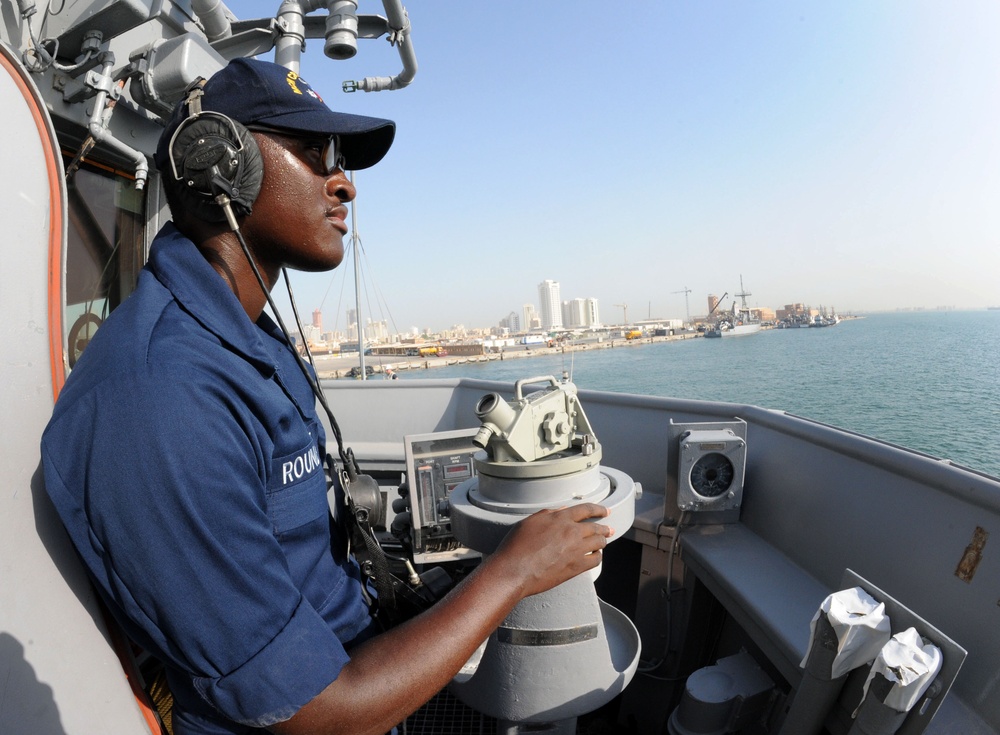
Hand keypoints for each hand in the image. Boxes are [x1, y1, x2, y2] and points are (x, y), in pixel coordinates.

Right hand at [490, 503, 612, 597]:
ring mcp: (576, 550)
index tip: (605, 511)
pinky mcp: (576, 566)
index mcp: (561, 518)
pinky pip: (595, 560)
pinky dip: (597, 556)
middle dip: (604, 527)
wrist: (515, 570)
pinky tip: (595, 556)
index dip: (598, 509)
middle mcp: (572, 532)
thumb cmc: (517, 546)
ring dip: (602, 541)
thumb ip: (548, 514)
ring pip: (599, 542)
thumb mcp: (530, 522)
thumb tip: (562, 511)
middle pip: (596, 527)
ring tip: (603, 542)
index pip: (586, 509)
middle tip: (609, 529)